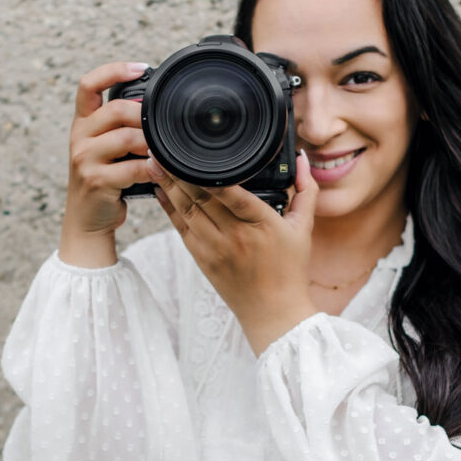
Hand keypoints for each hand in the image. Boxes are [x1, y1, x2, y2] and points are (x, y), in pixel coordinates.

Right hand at [59, 61, 154, 266]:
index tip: (141, 67)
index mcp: (83, 123)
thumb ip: (122, 129)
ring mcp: (84, 158)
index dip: (113, 70)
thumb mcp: (107, 149)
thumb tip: (157, 111)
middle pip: (116, 110)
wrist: (87, 220)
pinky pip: (131, 168)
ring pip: (126, 138)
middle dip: (144, 115)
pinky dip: (151, 169)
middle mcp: (79, 136)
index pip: (89, 85)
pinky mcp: (96, 180)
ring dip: (151, 143)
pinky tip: (161, 171)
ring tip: (163, 150)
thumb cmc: (105, 181)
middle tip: (162, 126)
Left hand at [152, 151, 320, 353]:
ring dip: (168, 185)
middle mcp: (235, 235)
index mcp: (262, 223)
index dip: (210, 173)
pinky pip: (180, 227)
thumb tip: (301, 158)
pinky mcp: (202, 259)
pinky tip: (160, 189)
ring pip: (187, 209)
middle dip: (179, 171)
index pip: (232, 193)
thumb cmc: (290, 269)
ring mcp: (215, 248)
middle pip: (202, 197)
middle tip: (161, 147)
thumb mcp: (304, 228)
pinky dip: (168, 207)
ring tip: (154, 162)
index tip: (193, 151)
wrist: (273, 312)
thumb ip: (306, 190)